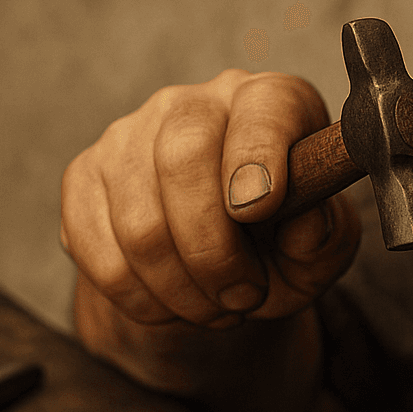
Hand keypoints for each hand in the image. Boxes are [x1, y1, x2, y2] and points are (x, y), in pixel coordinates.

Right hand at [62, 69, 360, 331]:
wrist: (220, 265)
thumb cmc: (282, 243)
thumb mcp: (323, 248)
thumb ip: (328, 237)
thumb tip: (305, 228)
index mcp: (269, 103)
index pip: (262, 109)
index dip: (257, 157)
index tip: (258, 210)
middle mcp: (194, 104)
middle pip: (183, 159)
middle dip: (214, 250)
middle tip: (246, 297)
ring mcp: (129, 136)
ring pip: (139, 222)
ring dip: (182, 290)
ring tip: (218, 309)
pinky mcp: (84, 178)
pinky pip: (97, 252)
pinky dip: (140, 299)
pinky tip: (174, 306)